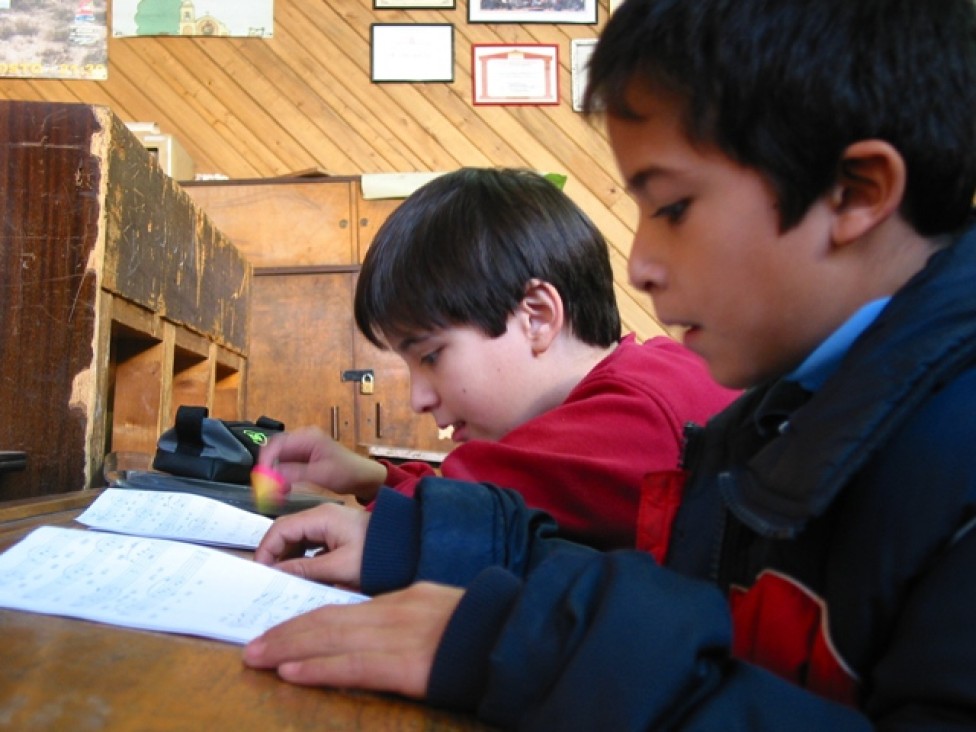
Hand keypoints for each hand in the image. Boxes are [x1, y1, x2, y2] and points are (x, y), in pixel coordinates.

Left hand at [243, 582, 463, 697]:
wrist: (514, 635)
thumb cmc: (484, 628)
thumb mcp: (441, 611)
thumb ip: (410, 620)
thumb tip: (384, 634)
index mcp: (401, 599)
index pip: (342, 610)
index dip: (307, 622)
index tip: (280, 632)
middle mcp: (391, 612)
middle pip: (326, 619)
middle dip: (286, 633)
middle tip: (251, 646)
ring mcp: (395, 636)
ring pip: (329, 638)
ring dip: (288, 648)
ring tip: (256, 656)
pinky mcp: (402, 665)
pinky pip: (349, 666)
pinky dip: (316, 667)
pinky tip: (291, 671)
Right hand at [254, 502, 370, 587]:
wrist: (408, 548)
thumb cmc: (378, 555)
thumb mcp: (340, 567)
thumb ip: (305, 569)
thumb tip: (275, 573)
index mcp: (321, 517)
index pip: (280, 528)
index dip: (266, 550)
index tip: (259, 572)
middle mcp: (322, 516)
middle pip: (286, 532)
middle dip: (274, 554)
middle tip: (267, 579)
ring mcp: (329, 524)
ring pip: (297, 539)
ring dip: (287, 558)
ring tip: (281, 580)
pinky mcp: (336, 534)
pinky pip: (310, 544)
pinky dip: (301, 559)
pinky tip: (301, 576)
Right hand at [257, 426, 386, 500]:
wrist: (364, 478)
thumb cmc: (348, 472)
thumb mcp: (320, 474)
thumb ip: (295, 474)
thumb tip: (271, 477)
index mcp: (307, 436)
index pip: (276, 443)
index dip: (265, 460)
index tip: (261, 478)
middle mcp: (303, 439)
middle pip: (275, 451)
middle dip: (268, 469)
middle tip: (265, 488)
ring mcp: (303, 448)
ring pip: (279, 460)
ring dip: (274, 475)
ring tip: (275, 490)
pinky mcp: (304, 458)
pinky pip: (286, 466)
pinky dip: (282, 477)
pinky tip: (283, 489)